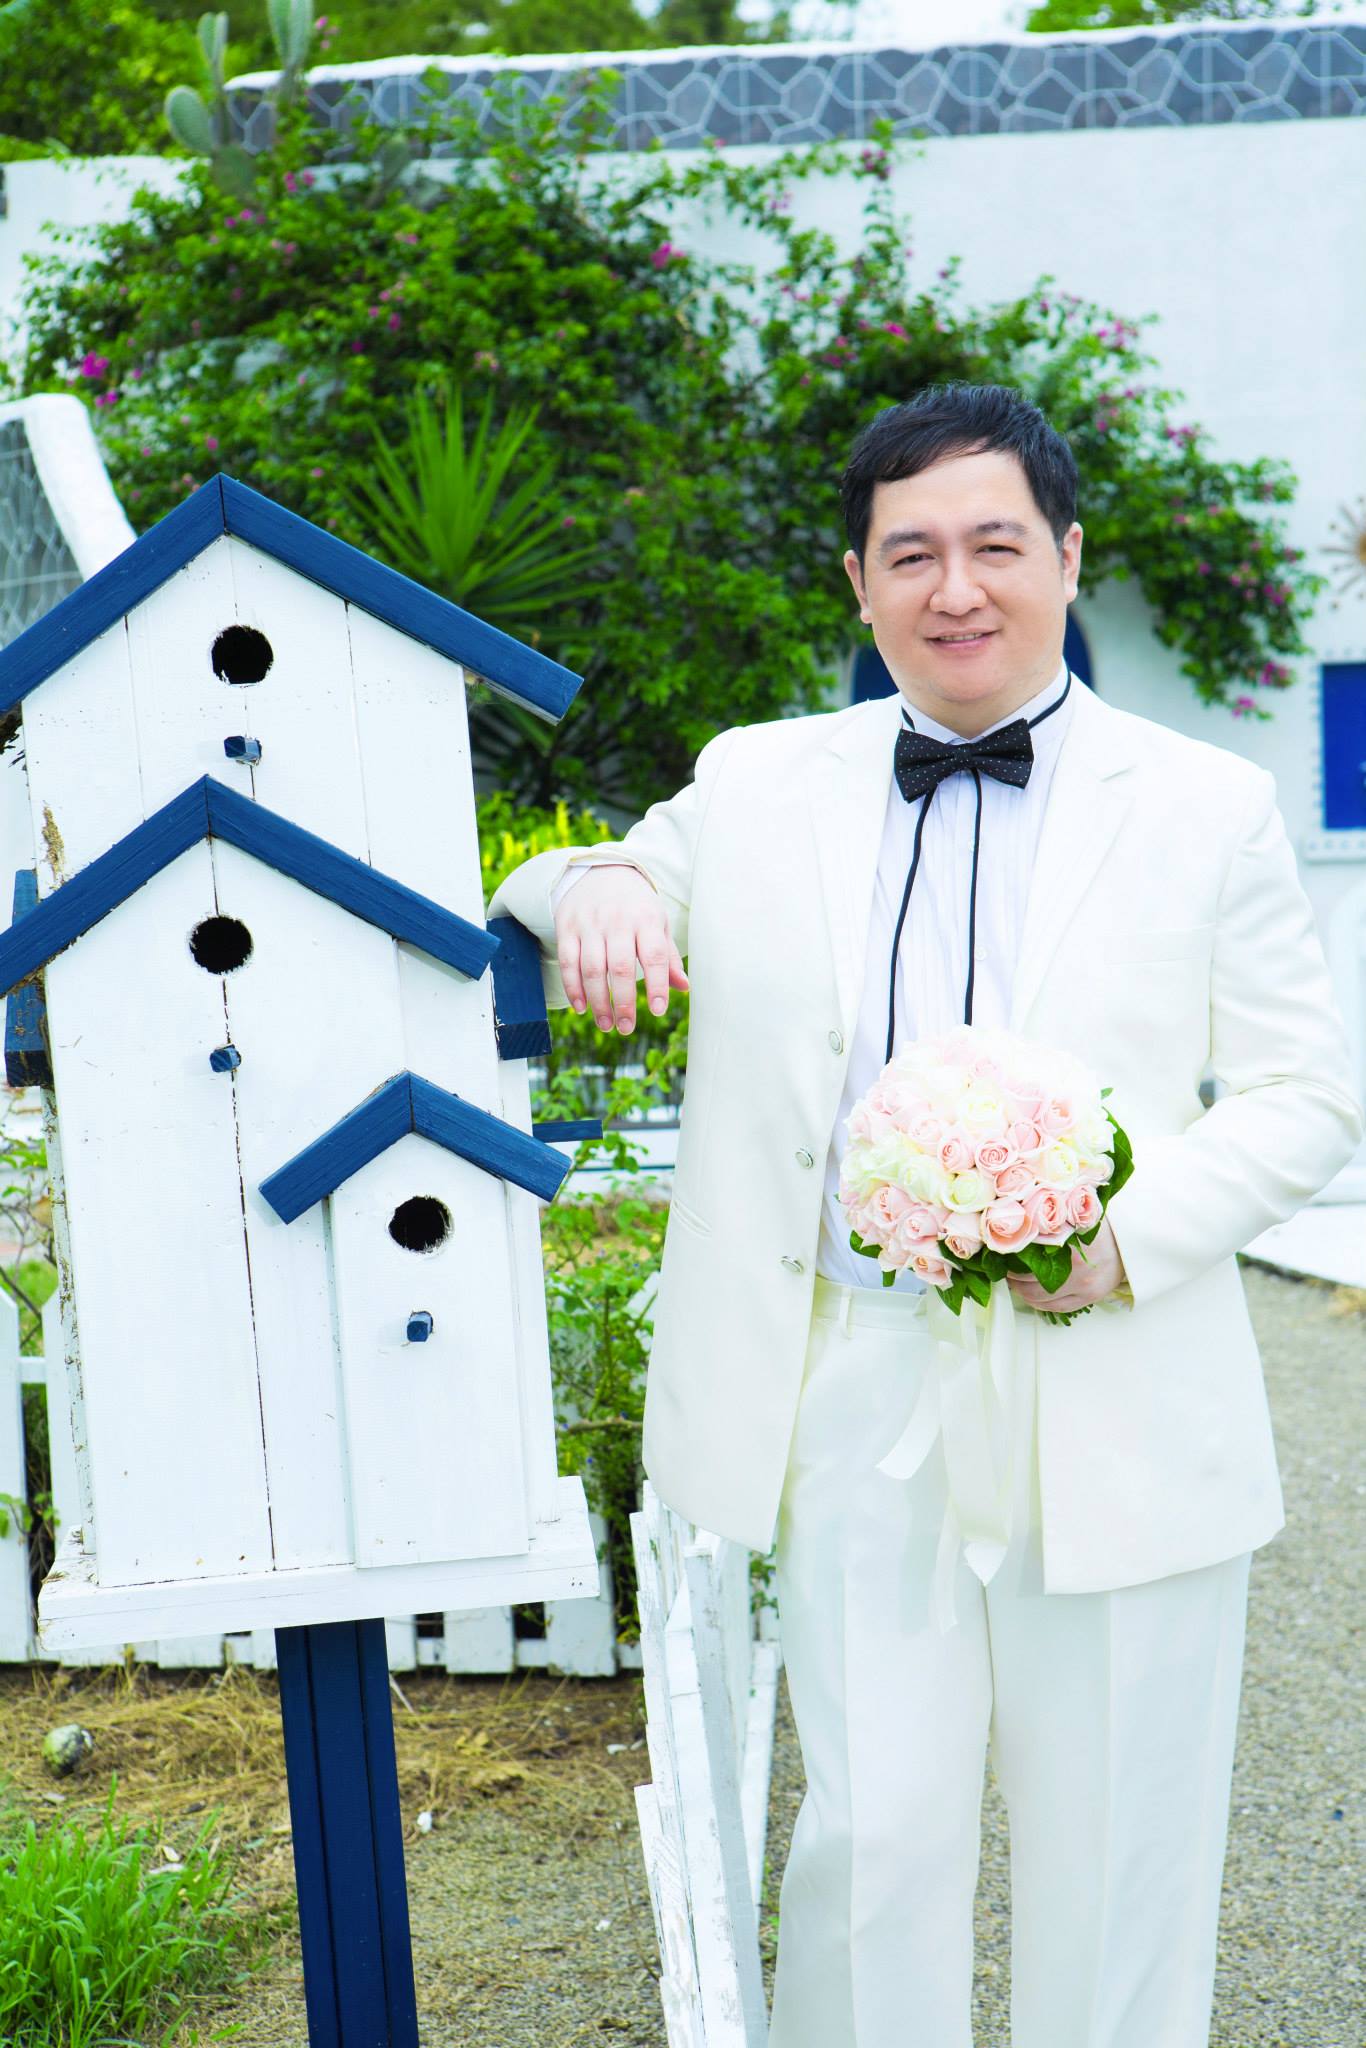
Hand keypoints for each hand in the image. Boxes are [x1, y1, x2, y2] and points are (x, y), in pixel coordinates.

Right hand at [556, 866, 688, 1033]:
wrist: (600, 871)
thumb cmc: (636, 905)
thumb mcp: (657, 923)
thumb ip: (669, 957)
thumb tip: (684, 987)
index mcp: (646, 919)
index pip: (654, 956)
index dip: (657, 985)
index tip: (658, 1011)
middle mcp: (618, 921)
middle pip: (620, 967)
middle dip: (624, 1002)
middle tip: (627, 1028)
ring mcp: (590, 924)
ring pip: (592, 968)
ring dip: (598, 1001)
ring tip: (606, 1024)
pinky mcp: (567, 927)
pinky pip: (568, 961)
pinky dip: (573, 988)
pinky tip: (581, 1007)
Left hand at [1006, 1217, 1127, 1314]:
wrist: (1130, 1244)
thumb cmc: (1101, 1230)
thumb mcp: (1074, 1219)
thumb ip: (1050, 1223)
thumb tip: (1018, 1224)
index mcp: (1069, 1246)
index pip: (1027, 1256)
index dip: (1010, 1256)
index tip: (1001, 1253)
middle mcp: (1075, 1270)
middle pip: (1028, 1281)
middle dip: (1012, 1277)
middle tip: (1005, 1270)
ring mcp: (1082, 1287)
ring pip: (1038, 1298)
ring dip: (1021, 1292)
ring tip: (1015, 1282)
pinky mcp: (1088, 1299)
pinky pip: (1055, 1308)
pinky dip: (1038, 1303)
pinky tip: (1032, 1295)